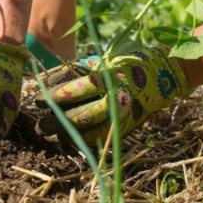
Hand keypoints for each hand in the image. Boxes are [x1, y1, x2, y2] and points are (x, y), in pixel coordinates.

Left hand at [35, 47, 193, 144]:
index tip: (37, 99)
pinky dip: (85, 140)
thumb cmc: (128, 62)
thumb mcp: (102, 61)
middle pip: (79, 114)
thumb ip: (77, 71)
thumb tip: (46, 80)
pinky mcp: (128, 125)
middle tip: (39, 125)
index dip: (52, 96)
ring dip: (67, 134)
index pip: (73, 90)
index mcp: (107, 78)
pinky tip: (71, 141)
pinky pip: (103, 137)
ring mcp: (123, 114)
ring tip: (50, 136)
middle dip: (55, 121)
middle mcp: (115, 98)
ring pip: (89, 129)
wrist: (165, 73)